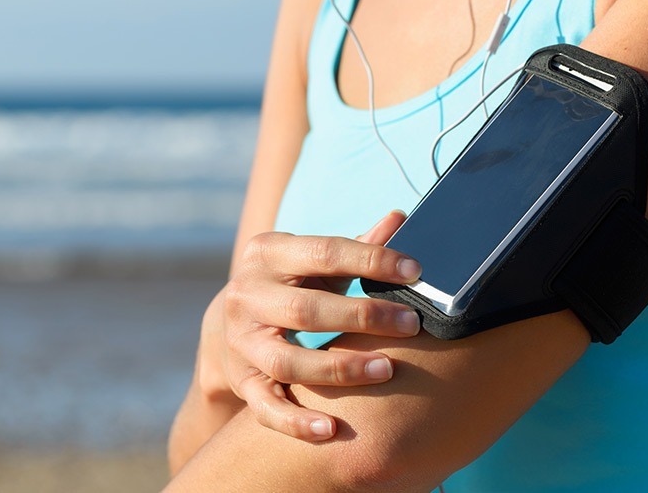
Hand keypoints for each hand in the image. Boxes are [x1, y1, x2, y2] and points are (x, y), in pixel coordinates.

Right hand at [197, 211, 421, 441]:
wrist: (233, 323)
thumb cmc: (294, 284)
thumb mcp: (316, 260)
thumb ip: (358, 245)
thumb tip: (400, 218)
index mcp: (267, 252)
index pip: (324, 252)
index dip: (371, 260)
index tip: (414, 272)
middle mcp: (246, 295)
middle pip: (307, 309)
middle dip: (364, 316)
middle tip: (412, 323)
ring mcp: (241, 341)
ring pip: (288, 361)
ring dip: (340, 368)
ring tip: (387, 369)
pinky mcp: (242, 381)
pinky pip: (266, 408)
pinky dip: (297, 422)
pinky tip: (332, 429)